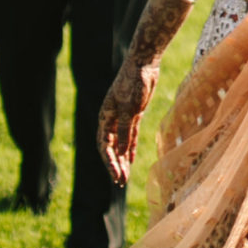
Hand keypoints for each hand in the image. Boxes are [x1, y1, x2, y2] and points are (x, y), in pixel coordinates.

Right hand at [98, 54, 160, 185]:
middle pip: (110, 147)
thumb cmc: (134, 83)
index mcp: (105, 117)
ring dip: (122, 160)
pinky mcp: (134, 114)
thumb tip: (121, 152)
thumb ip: (125, 130)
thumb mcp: (130, 109)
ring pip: (120, 143)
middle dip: (114, 165)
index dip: (109, 163)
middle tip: (120, 183)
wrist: (143, 64)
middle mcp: (111, 119)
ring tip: (125, 177)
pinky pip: (130, 136)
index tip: (117, 177)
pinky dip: (130, 148)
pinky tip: (130, 160)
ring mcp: (122, 117)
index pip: (103, 145)